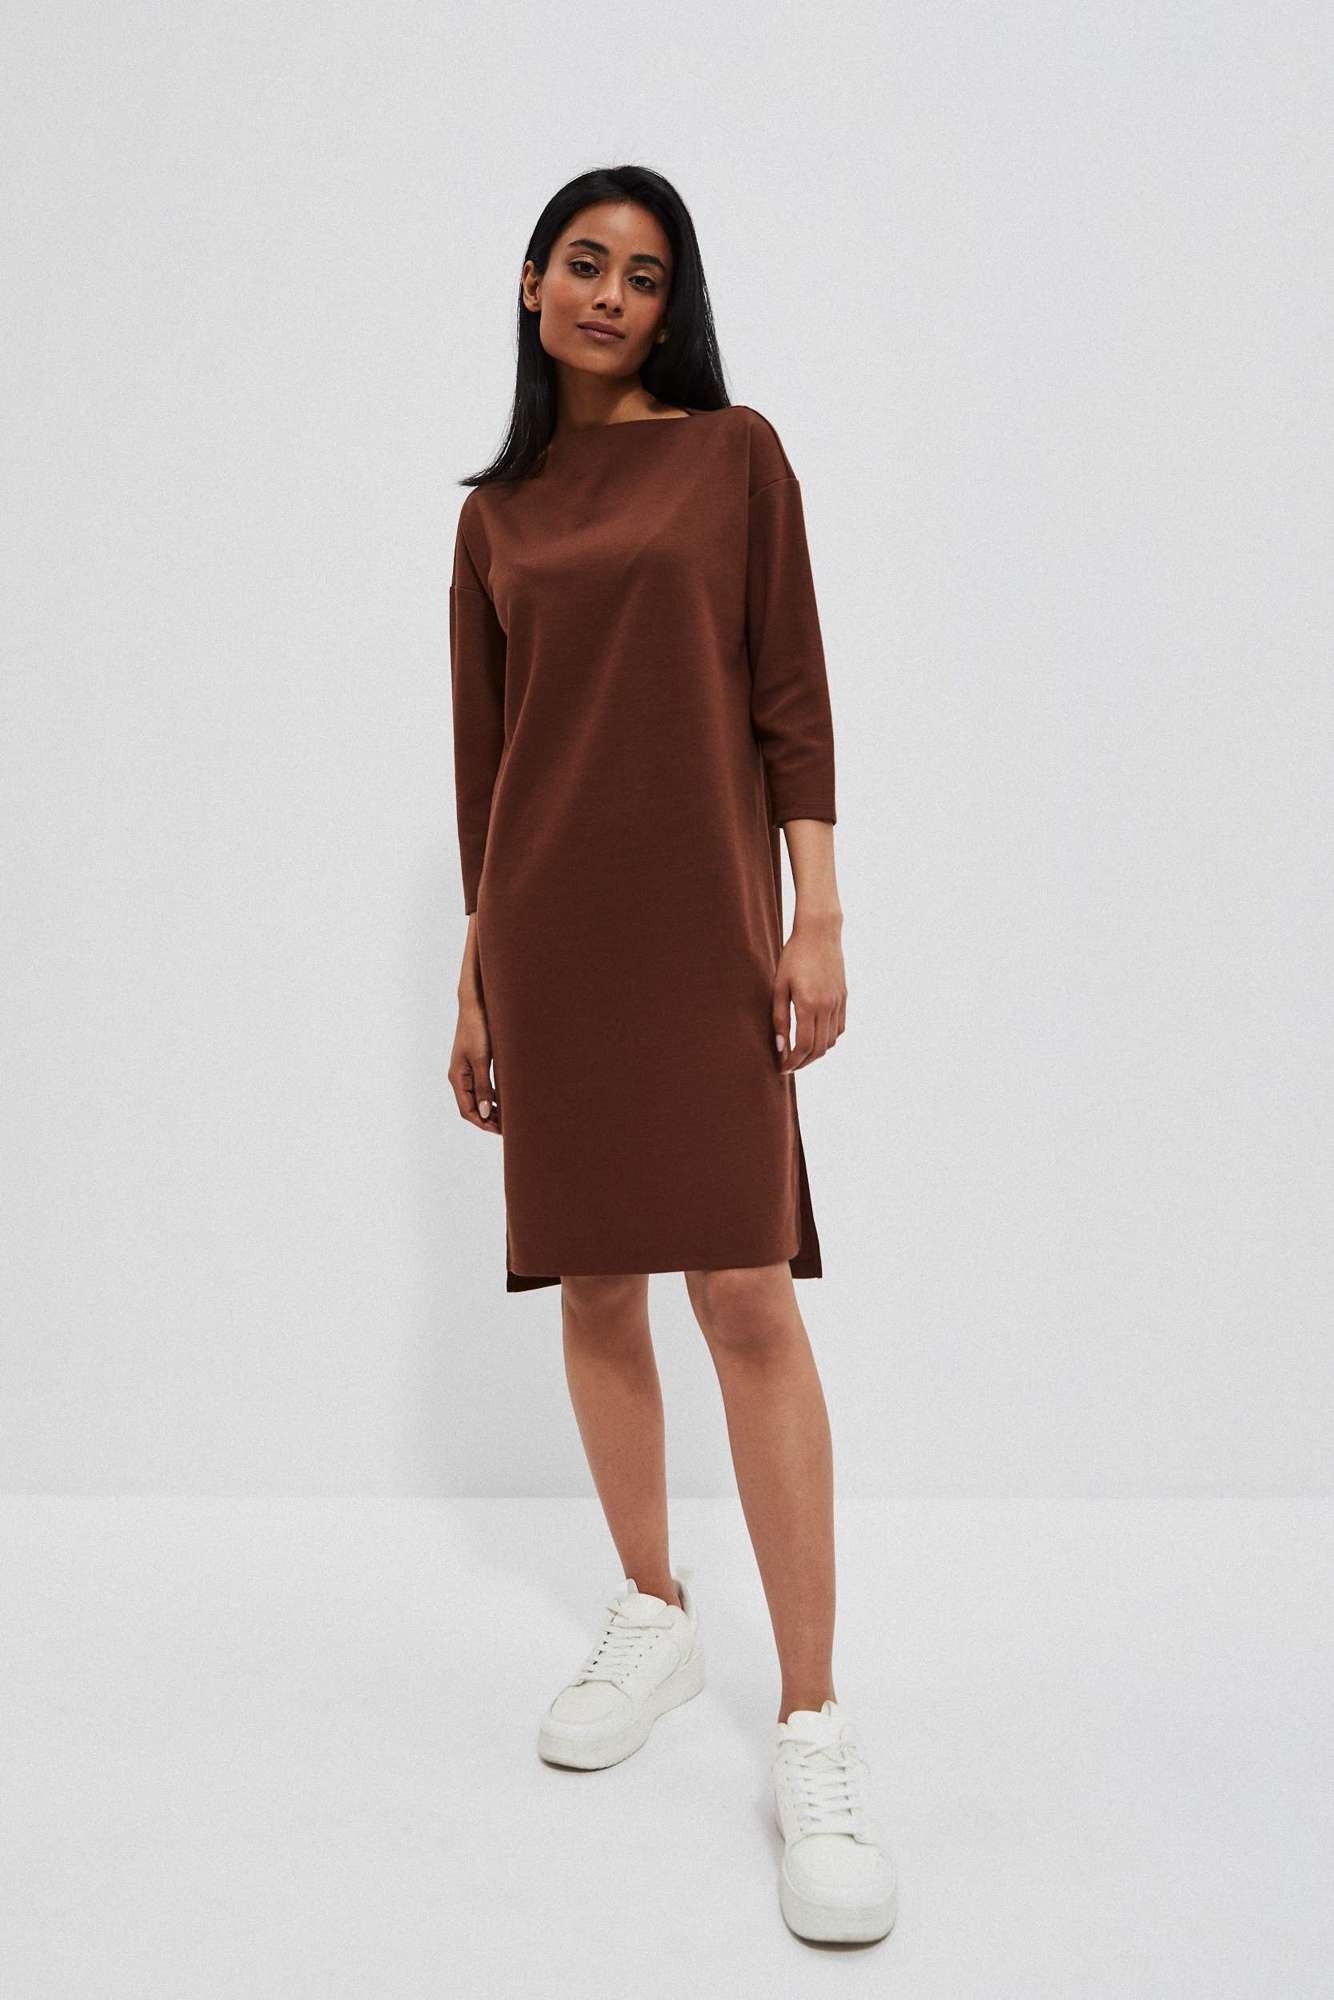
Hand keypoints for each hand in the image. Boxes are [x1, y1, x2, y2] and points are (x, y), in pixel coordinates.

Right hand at [450, 998, 501, 1132]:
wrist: (475, 1005)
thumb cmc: (478, 1029)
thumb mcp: (482, 1060)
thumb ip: (483, 1087)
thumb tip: (485, 1113)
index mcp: (457, 1078)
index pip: (467, 1110)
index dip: (482, 1123)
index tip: (500, 1131)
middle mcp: (459, 1076)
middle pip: (471, 1107)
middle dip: (487, 1119)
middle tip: (507, 1128)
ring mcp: (466, 1070)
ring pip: (477, 1097)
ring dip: (490, 1108)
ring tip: (508, 1117)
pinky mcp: (475, 1062)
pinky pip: (482, 1085)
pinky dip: (492, 1095)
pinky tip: (505, 1098)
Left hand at [772, 921, 845, 1072]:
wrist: (820, 933)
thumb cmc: (794, 957)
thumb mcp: (779, 986)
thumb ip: (779, 1017)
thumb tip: (779, 1046)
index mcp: (809, 1004)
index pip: (803, 1046)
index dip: (792, 1062)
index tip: (782, 1068)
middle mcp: (827, 1007)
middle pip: (819, 1048)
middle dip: (803, 1062)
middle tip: (789, 1065)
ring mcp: (838, 1003)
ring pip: (831, 1041)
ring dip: (816, 1052)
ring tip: (800, 1053)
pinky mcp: (844, 998)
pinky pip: (839, 1028)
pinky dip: (828, 1039)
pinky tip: (815, 1037)